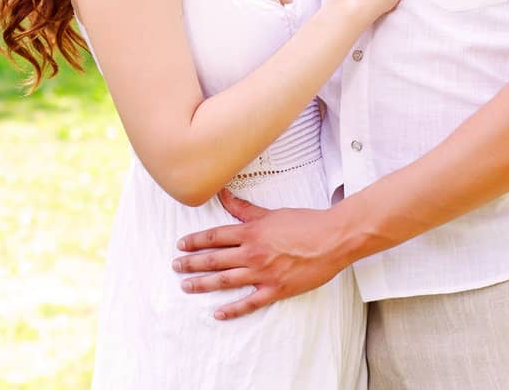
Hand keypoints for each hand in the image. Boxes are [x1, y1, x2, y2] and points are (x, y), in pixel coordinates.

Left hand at [172, 189, 347, 319]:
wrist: (332, 239)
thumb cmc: (305, 223)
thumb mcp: (271, 213)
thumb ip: (244, 208)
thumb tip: (223, 194)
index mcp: (250, 232)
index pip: (214, 237)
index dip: (195, 241)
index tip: (181, 245)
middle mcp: (252, 254)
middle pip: (214, 259)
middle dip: (192, 263)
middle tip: (175, 266)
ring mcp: (263, 274)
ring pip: (225, 281)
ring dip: (203, 284)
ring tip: (186, 286)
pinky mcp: (276, 290)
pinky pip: (249, 302)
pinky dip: (232, 310)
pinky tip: (218, 313)